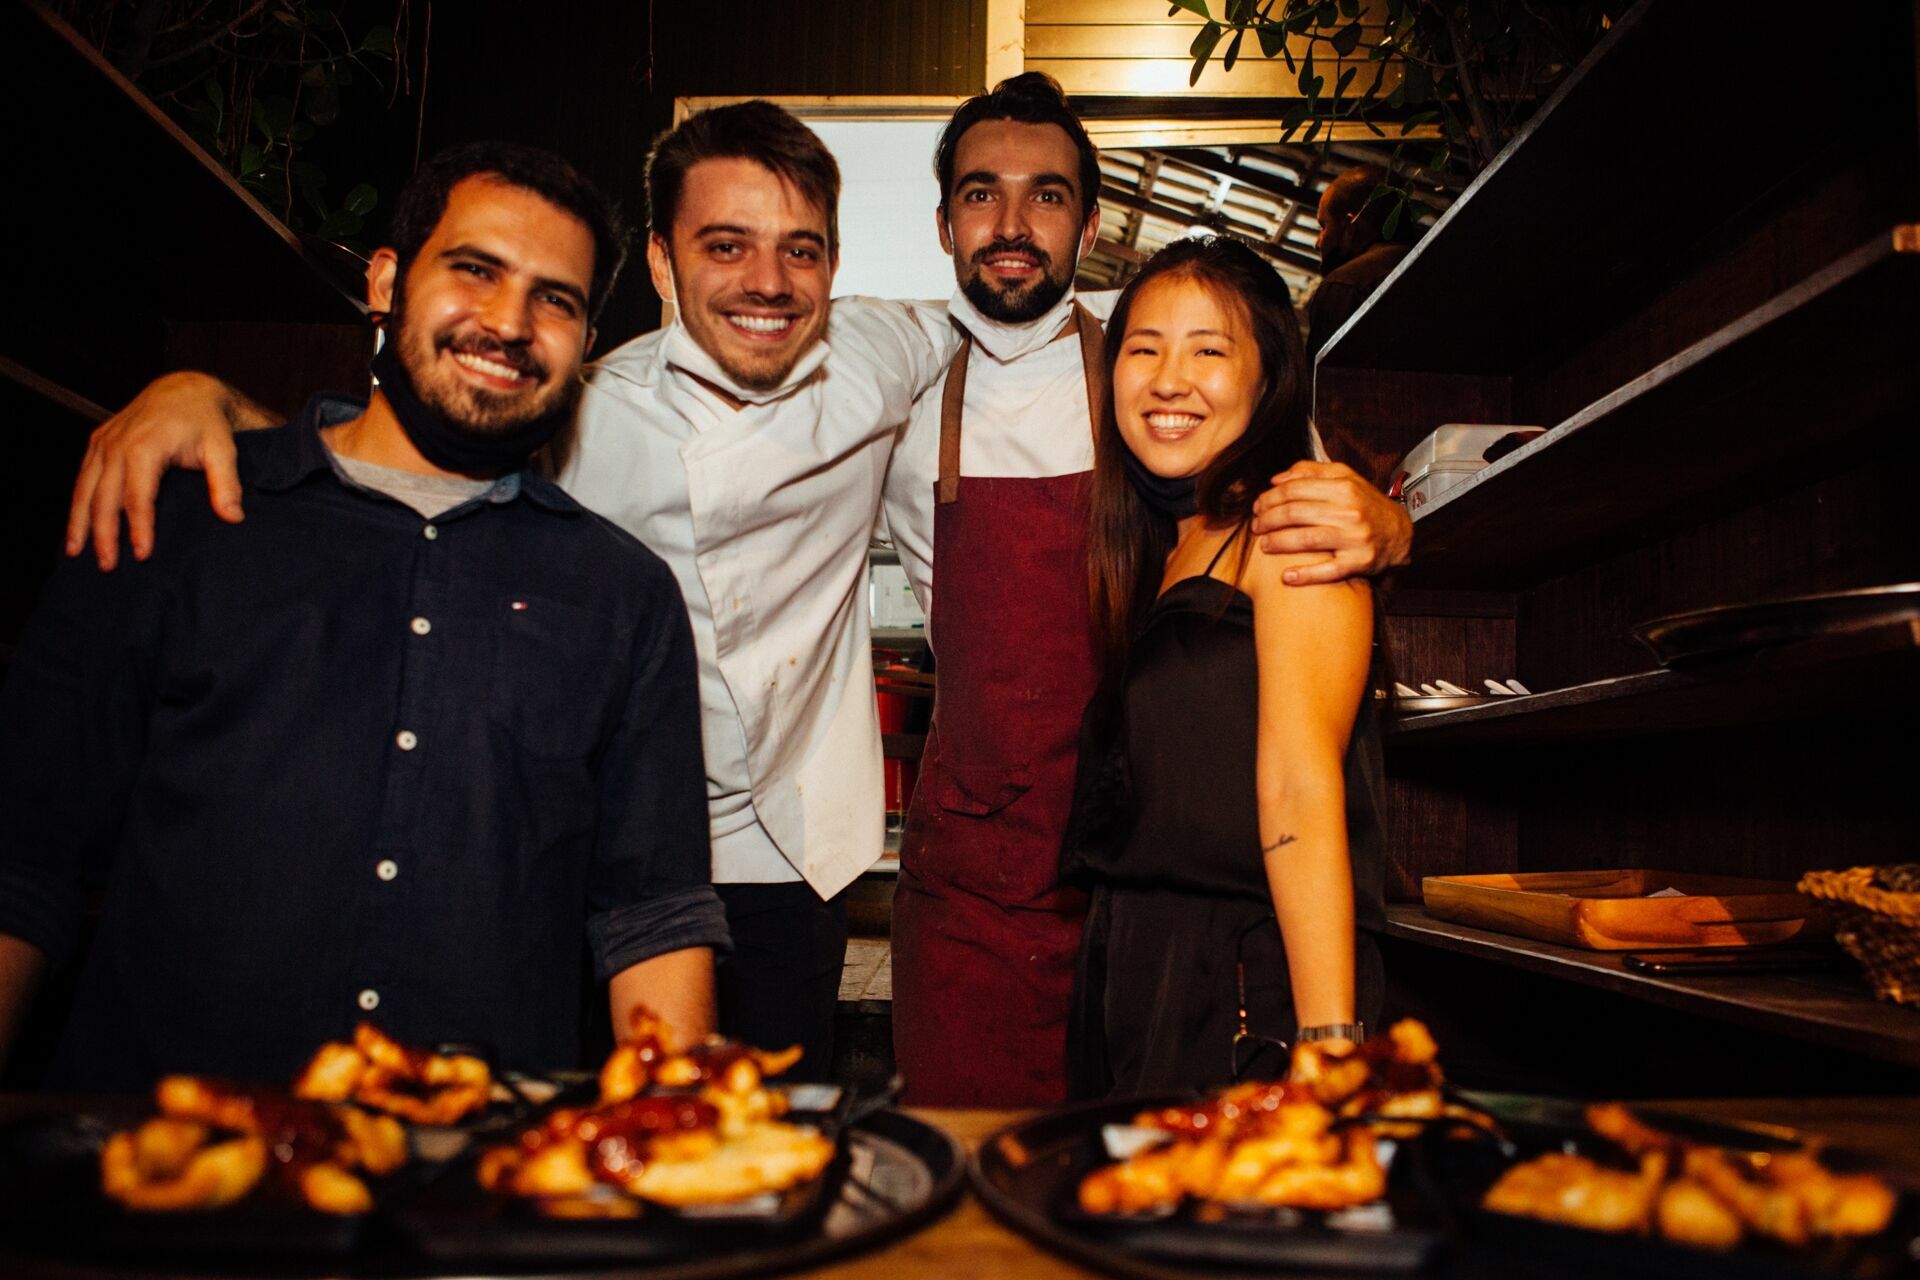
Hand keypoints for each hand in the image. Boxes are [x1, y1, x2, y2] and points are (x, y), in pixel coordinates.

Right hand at [66, 371, 247, 570]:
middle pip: (104, 498)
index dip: (139, 528)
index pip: (137, 497)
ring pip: (85, 489)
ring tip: (78, 553)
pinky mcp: (98, 443)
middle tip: (108, 565)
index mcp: (145, 447)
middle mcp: (117, 444)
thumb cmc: (205, 421)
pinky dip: (76, 503)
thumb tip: (233, 517)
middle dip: (104, 534)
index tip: (143, 554)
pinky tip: (76, 527)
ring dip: (80, 523)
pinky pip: (82, 477)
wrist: (186, 390)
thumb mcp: (223, 449)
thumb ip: (227, 484)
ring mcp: (103, 442)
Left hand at [1249, 459, 1412, 585]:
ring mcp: (1355, 538)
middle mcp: (1350, 512)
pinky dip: (1305, 575)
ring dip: (1278, 543)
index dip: (1270, 498)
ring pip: (1307, 540)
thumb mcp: (1345, 479)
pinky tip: (1286, 577)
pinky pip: (1328, 571)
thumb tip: (1277, 479)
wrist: (1399, 533)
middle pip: (1296, 513)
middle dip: (1268, 520)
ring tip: (1264, 545)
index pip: (1295, 490)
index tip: (1257, 506)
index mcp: (1344, 488)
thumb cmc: (1365, 504)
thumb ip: (1311, 473)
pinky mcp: (1360, 563)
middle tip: (1256, 526)